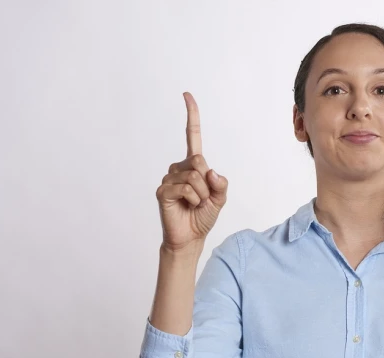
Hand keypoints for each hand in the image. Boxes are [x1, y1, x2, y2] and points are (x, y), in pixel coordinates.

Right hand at [156, 92, 227, 250]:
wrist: (191, 237)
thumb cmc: (203, 215)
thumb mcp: (220, 198)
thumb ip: (220, 184)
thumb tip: (210, 171)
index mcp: (193, 165)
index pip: (192, 136)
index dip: (191, 116)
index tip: (187, 95)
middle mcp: (179, 168)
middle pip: (199, 161)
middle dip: (208, 183)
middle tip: (203, 198)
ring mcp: (169, 178)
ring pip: (194, 176)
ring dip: (201, 194)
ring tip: (194, 204)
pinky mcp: (162, 190)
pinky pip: (186, 188)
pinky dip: (193, 199)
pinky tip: (186, 206)